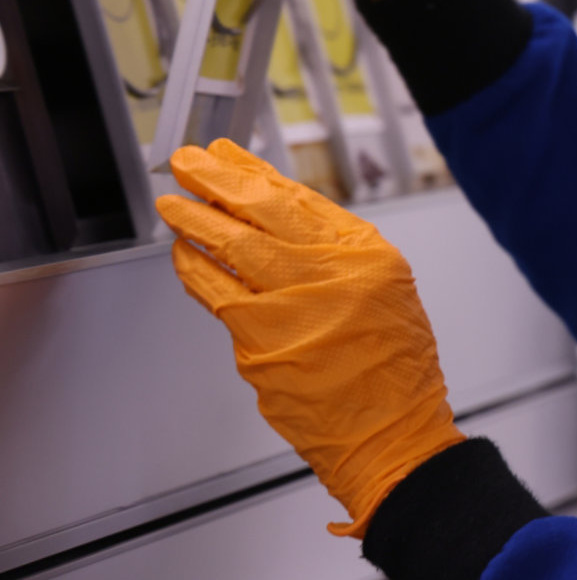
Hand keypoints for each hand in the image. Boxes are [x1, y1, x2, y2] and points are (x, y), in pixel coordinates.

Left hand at [158, 139, 464, 537]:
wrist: (390, 431)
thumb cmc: (392, 369)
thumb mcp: (386, 291)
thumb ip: (336, 255)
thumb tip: (277, 224)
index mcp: (365, 256)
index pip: (298, 198)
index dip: (255, 173)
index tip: (228, 156)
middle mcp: (329, 276)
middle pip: (260, 213)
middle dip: (216, 182)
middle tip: (189, 165)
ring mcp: (291, 310)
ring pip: (231, 249)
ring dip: (194, 223)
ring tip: (173, 206)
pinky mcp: (259, 346)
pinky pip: (216, 299)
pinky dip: (195, 273)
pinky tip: (184, 258)